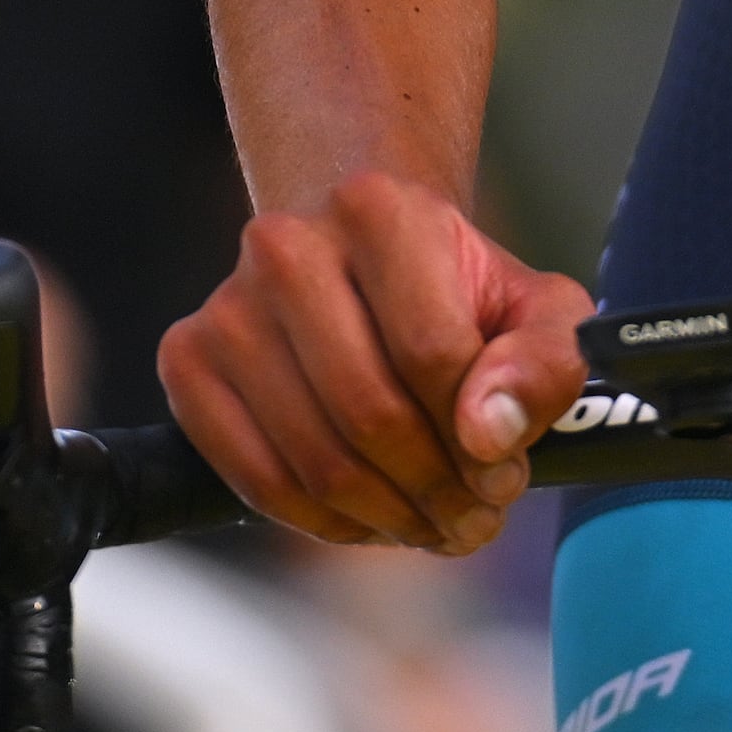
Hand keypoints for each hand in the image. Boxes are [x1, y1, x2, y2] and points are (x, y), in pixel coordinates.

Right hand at [157, 173, 586, 552]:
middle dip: (436, 491)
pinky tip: (367, 517)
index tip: (505, 476)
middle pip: (370, 414)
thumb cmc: (451, 289)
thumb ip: (544, 363)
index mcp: (377, 208)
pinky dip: (322, 523)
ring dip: (386, 518)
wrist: (357, 256)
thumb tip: (491, 433)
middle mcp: (286, 244)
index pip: (433, 354)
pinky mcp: (187, 359)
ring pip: (315, 459)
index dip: (481, 441)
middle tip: (472, 518)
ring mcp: (227, 305)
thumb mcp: (534, 308)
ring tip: (430, 522)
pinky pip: (257, 480)